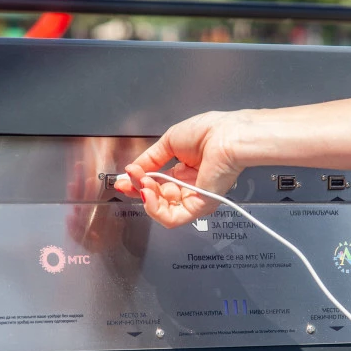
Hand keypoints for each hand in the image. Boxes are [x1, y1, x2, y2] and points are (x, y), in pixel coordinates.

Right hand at [115, 110, 246, 227]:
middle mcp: (188, 186)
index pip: (156, 183)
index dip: (137, 181)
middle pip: (156, 198)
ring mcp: (194, 198)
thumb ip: (150, 158)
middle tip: (127, 181)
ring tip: (141, 182)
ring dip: (145, 197)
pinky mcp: (199, 207)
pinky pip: (172, 218)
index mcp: (184, 171)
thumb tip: (133, 169)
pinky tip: (147, 193)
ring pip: (162, 210)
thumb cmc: (207, 132)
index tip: (123, 177)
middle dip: (137, 189)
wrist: (226, 137)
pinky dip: (154, 208)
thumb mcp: (169, 142)